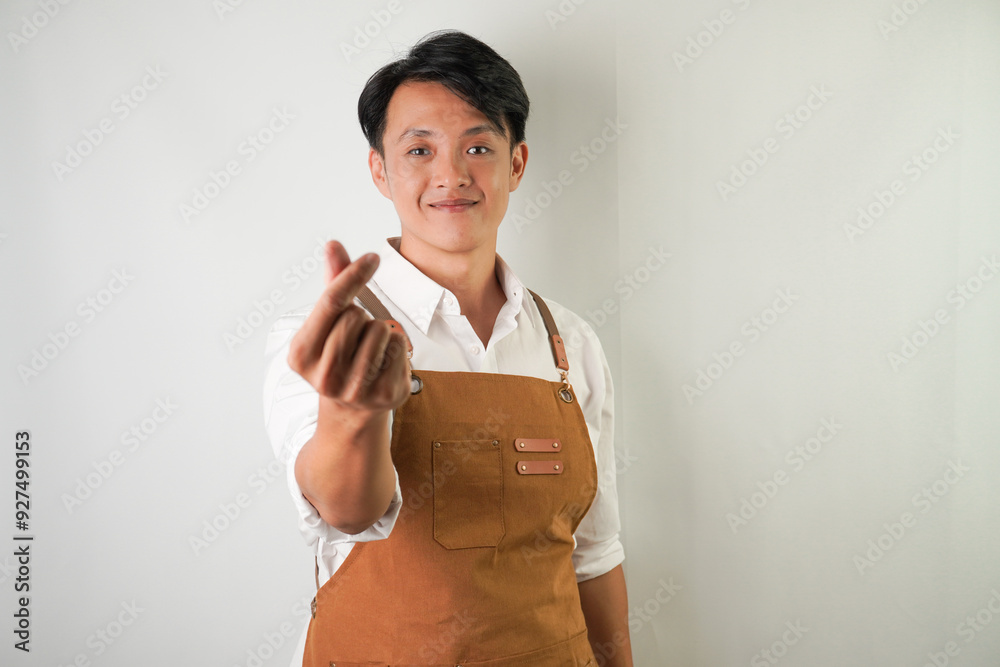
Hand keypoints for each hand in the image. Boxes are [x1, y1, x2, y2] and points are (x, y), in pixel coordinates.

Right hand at [288, 240, 410, 414]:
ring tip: (370, 348)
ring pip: (380, 329)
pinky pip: (401, 346)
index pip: (330, 303)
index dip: (352, 275)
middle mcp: (324, 377)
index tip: (372, 257)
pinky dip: (398, 345)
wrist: (352, 408)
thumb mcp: (329, 322)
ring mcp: (355, 389)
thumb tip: (333, 244)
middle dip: (361, 315)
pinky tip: (385, 361)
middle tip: (355, 335)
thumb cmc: (339, 353)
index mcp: (301, 354)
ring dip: (380, 330)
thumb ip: (333, 283)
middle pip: (356, 315)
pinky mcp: (386, 395)